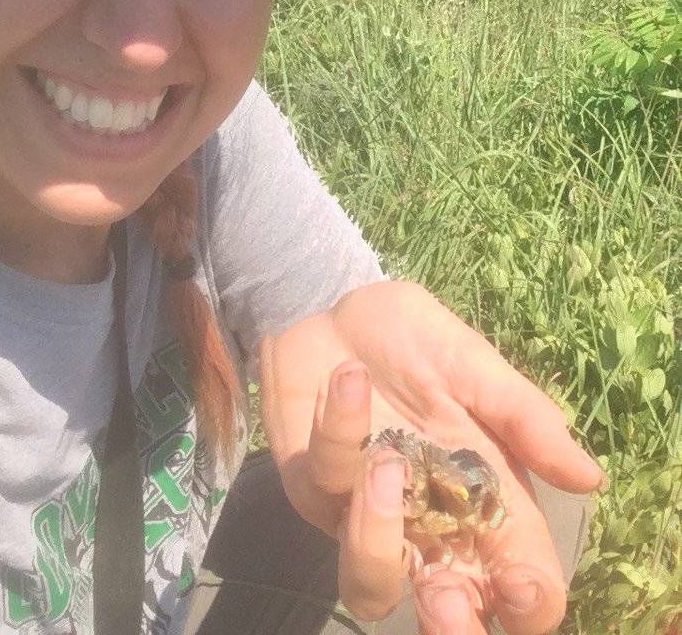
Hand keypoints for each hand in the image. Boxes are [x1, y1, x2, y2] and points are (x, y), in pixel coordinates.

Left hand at [259, 280, 603, 632]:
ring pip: (368, 585)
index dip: (528, 602)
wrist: (338, 303)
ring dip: (378, 534)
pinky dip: (340, 432)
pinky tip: (350, 379)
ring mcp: (366, 514)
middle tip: (445, 593)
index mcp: (484, 503)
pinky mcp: (315, 488)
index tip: (520, 584)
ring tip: (387, 461)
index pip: (520, 582)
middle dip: (449, 623)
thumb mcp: (475, 367)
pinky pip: (325, 488)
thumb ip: (525, 419)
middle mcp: (428, 525)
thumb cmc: (414, 339)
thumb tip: (591, 478)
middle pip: (446, 615)